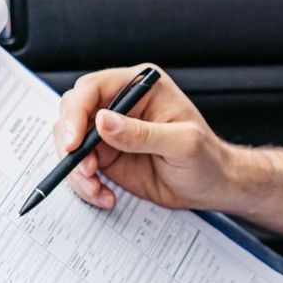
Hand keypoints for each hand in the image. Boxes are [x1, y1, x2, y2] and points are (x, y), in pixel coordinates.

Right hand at [54, 66, 241, 211]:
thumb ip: (142, 133)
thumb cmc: (206, 159)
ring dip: (77, 168)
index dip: (76, 112)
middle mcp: (122, 104)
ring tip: (96, 188)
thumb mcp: (182, 144)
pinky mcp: (107, 155)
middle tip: (83, 169)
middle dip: (70, 142)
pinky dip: (85, 184)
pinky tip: (104, 195)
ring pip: (71, 141)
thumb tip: (102, 121)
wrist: (211, 187)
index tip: (73, 141)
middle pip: (74, 111)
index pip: (94, 88)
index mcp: (142, 86)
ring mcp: (111, 130)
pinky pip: (81, 166)